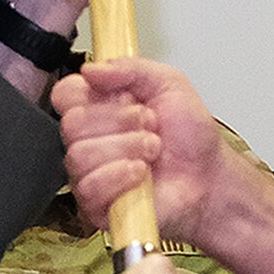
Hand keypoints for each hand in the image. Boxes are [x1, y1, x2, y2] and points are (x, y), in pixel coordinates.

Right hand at [54, 59, 273, 273]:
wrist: (209, 177)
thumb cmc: (190, 137)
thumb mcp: (169, 84)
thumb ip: (131, 68)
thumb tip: (90, 68)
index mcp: (99, 107)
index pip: (65, 94)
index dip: (90, 93)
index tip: (125, 96)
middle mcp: (88, 139)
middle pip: (72, 123)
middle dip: (120, 121)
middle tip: (150, 126)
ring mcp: (89, 173)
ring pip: (79, 155)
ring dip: (126, 149)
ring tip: (152, 151)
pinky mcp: (95, 205)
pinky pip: (88, 187)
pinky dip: (119, 177)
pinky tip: (141, 175)